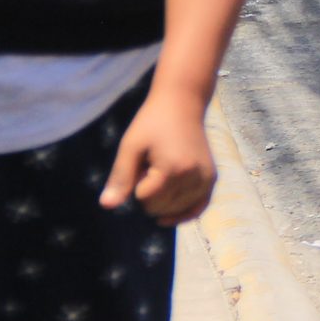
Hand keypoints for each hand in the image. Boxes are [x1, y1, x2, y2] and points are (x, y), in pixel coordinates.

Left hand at [100, 88, 216, 225]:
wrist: (183, 103)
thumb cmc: (153, 122)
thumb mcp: (130, 146)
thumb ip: (120, 178)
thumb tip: (107, 206)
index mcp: (173, 169)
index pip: (146, 200)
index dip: (137, 185)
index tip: (141, 165)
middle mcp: (194, 177)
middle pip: (161, 208)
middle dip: (150, 194)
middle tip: (153, 168)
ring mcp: (206, 179)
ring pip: (177, 211)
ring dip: (165, 200)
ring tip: (165, 173)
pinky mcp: (212, 179)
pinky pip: (199, 207)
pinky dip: (184, 213)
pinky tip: (169, 216)